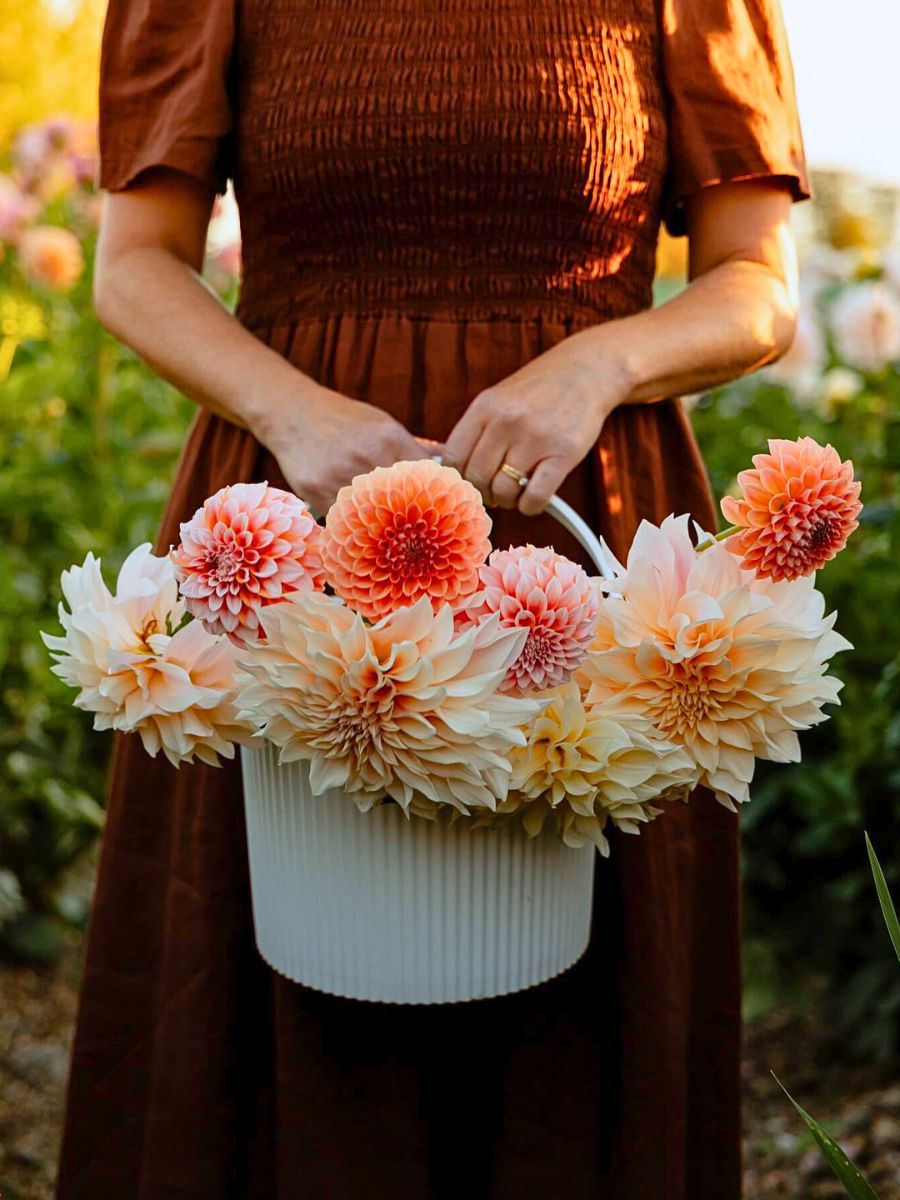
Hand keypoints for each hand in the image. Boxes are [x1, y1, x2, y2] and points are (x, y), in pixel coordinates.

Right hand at [253, 381, 430, 515]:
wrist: (294, 414)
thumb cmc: (343, 421)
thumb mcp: (381, 424)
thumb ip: (409, 448)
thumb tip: (442, 471)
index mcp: (389, 437)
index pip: (422, 477)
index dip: (429, 496)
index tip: (431, 509)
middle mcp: (367, 455)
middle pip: (400, 499)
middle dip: (406, 514)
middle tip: (411, 526)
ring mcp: (341, 474)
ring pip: (371, 513)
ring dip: (378, 523)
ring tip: (383, 528)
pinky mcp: (318, 490)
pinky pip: (344, 518)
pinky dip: (351, 523)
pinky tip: (356, 522)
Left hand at [443, 331, 631, 514]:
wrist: (586, 371)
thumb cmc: (539, 390)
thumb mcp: (499, 399)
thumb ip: (477, 430)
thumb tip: (454, 472)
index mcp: (484, 407)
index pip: (454, 458)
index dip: (458, 479)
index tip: (468, 485)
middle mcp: (506, 422)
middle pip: (477, 478)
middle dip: (484, 493)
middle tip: (494, 493)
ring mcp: (535, 438)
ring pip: (504, 491)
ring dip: (507, 501)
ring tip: (515, 493)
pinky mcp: (563, 454)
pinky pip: (535, 497)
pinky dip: (530, 507)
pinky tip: (533, 499)